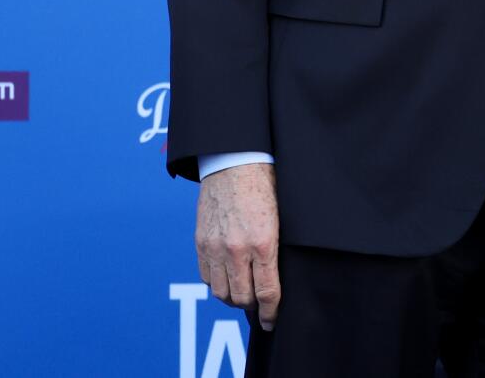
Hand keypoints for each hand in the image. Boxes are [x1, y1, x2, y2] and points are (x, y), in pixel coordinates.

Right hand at [195, 162, 280, 330]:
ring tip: (244, 294)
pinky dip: (218, 284)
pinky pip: (207, 277)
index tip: (272, 321)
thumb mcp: (283, 216)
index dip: (271, 312)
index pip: (267, 292)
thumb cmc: (267, 185)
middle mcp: (237, 249)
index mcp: (264, 243)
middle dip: (253, 308)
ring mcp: (215, 247)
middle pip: (242, 297)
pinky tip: (228, 279)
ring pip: (221, 292)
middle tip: (261, 307)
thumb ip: (278, 247)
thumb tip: (280, 274)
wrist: (235, 162)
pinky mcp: (201, 243)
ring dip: (233, 299)